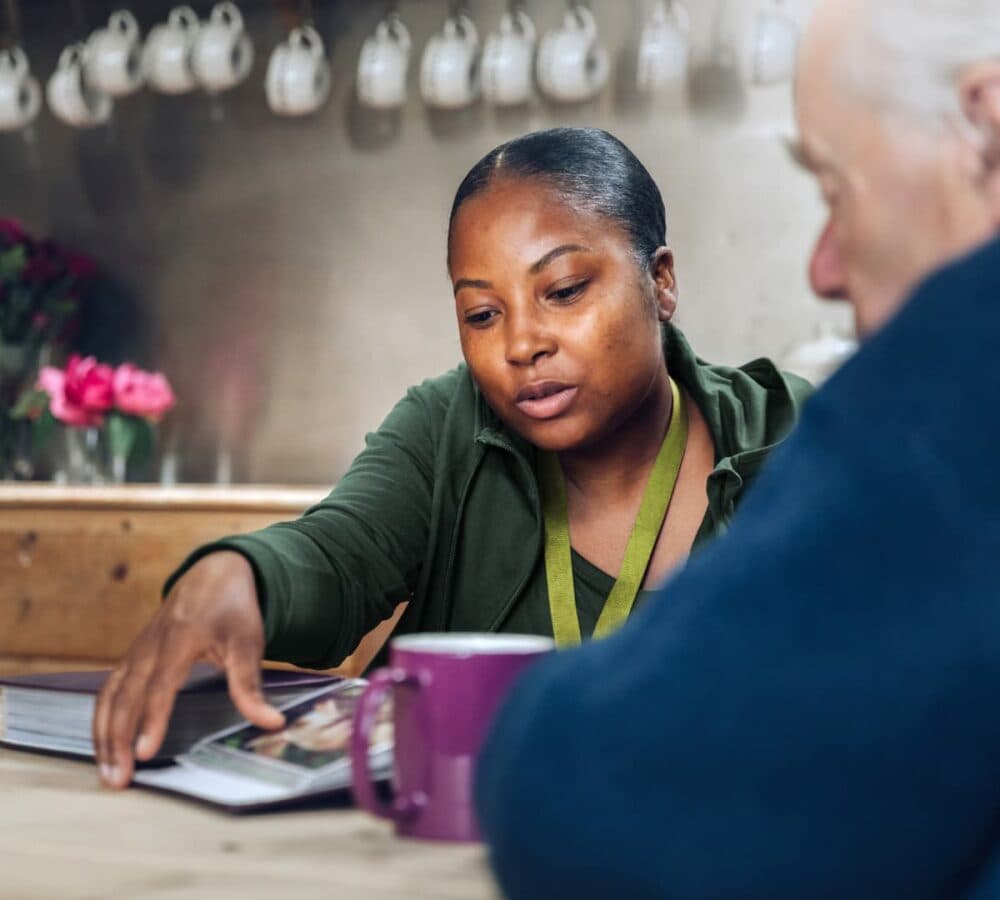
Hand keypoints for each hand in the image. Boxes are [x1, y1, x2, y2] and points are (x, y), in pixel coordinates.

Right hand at [93, 551, 285, 788]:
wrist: (214, 573)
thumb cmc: (233, 608)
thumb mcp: (249, 642)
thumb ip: (252, 685)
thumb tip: (272, 722)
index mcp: (179, 639)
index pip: (160, 687)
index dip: (152, 720)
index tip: (145, 752)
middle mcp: (150, 647)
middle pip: (124, 697)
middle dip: (117, 740)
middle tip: (118, 779)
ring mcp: (137, 651)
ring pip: (108, 696)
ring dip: (103, 735)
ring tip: (108, 773)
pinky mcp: (132, 658)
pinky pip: (108, 691)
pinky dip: (101, 720)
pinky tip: (104, 746)